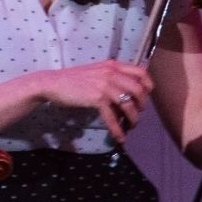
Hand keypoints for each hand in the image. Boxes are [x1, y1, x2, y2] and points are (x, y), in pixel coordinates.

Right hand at [36, 60, 152, 143]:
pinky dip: (117, 129)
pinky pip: (112, 116)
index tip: (146, 95)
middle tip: (138, 112)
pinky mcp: (97, 98)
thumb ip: (110, 75)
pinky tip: (119, 137)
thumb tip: (125, 89)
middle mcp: (111, 73)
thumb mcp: (95, 71)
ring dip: (133, 118)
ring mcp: (104, 85)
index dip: (148, 84)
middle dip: (142, 104)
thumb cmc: (72, 79)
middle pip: (138, 89)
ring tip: (131, 125)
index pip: (140, 71)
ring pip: (128, 104)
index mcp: (112, 65)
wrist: (53, 83)